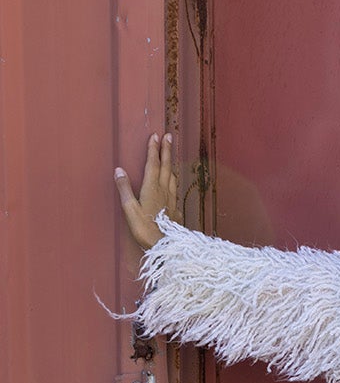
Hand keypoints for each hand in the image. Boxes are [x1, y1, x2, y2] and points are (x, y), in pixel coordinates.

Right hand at [114, 130, 177, 250]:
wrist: (165, 246)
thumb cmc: (145, 229)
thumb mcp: (130, 209)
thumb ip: (125, 189)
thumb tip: (119, 170)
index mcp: (152, 188)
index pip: (153, 164)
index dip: (154, 149)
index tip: (155, 135)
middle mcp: (164, 191)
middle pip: (166, 166)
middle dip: (167, 150)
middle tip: (169, 136)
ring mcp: (172, 200)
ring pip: (173, 177)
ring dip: (171, 164)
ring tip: (171, 157)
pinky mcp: (176, 211)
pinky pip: (176, 191)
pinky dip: (174, 183)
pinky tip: (174, 186)